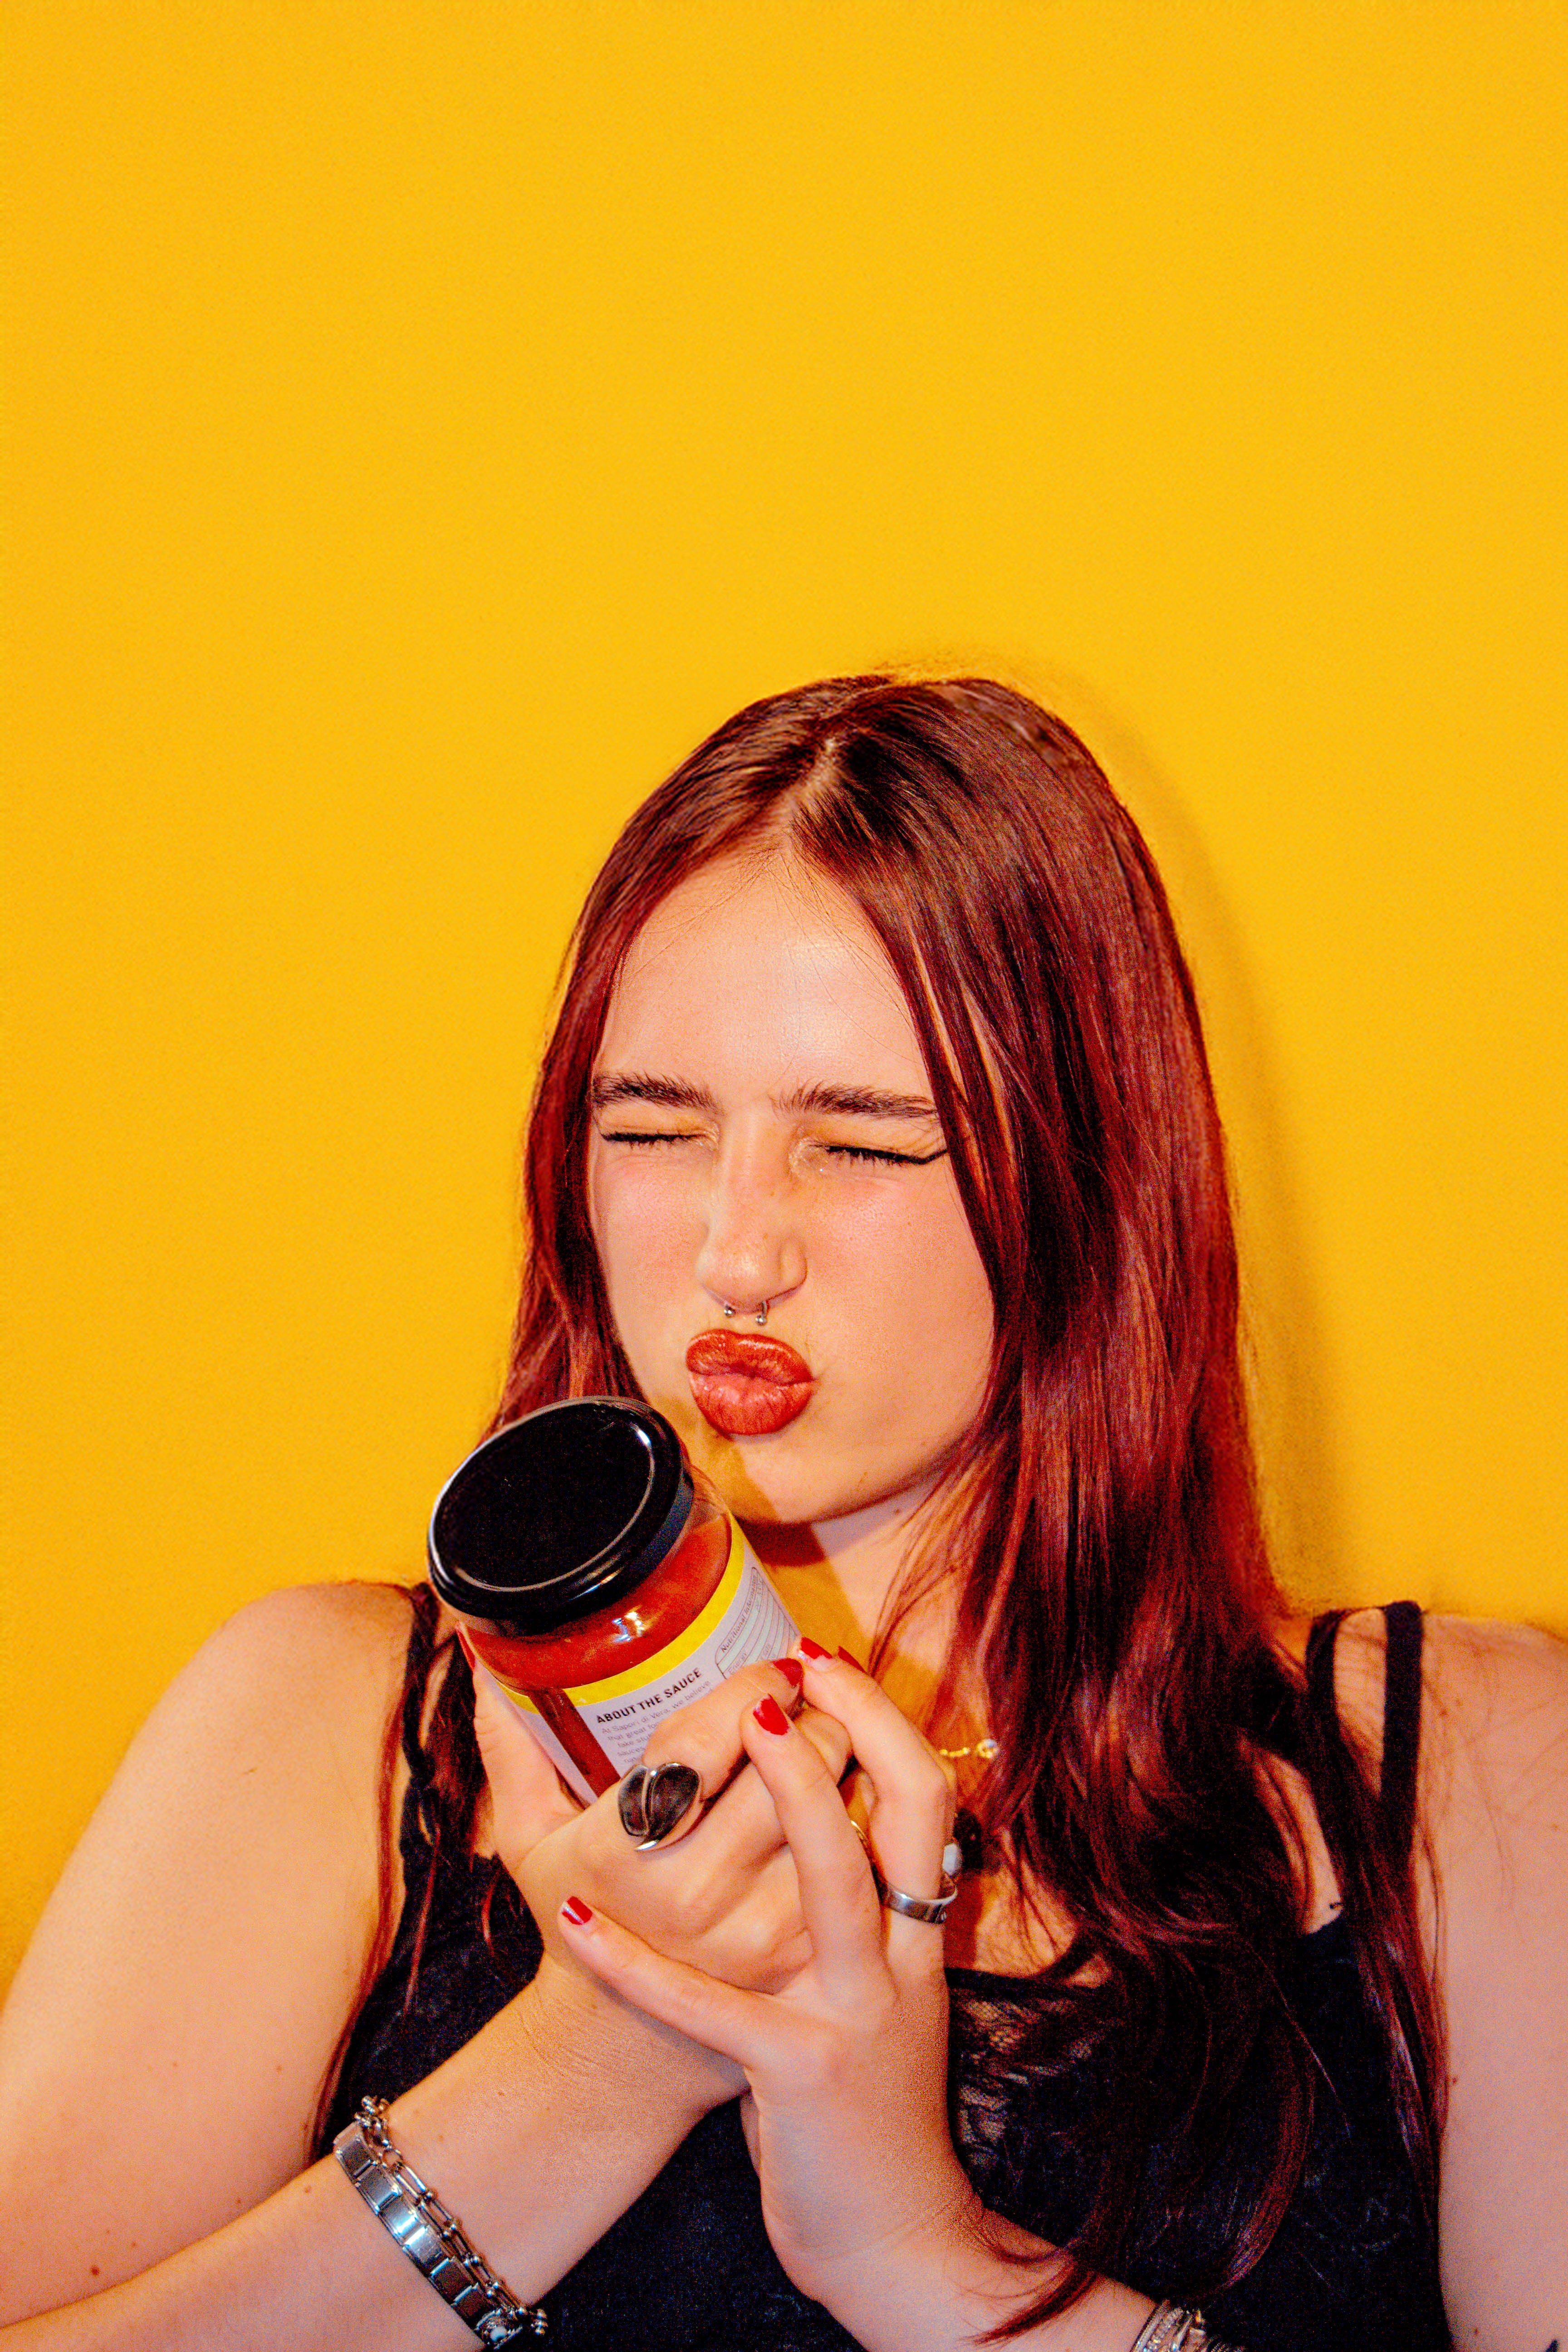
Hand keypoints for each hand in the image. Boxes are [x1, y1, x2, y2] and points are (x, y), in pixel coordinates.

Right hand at [470, 1644, 849, 1996]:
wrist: (620, 2057)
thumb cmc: (575, 1926)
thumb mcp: (529, 1842)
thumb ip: (511, 1746)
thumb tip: (480, 1655)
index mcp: (629, 1850)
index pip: (712, 1737)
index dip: (754, 1688)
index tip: (773, 1670)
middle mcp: (700, 1892)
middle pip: (798, 1763)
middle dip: (814, 1716)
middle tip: (809, 1705)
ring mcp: (762, 1932)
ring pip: (845, 1808)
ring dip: (849, 1765)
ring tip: (831, 1746)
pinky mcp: (807, 1959)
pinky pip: (864, 1864)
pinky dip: (864, 1823)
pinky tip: (848, 1806)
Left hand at [554, 1651, 980, 2317]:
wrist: (892, 2234)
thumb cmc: (860, 2099)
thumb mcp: (870, 1995)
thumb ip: (848, 1913)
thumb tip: (801, 1816)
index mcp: (912, 1933)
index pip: (925, 1802)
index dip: (887, 1725)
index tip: (829, 1665)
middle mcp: (897, 1956)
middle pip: (909, 1811)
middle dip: (858, 1728)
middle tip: (795, 1664)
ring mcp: (853, 2010)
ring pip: (836, 1878)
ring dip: (796, 1794)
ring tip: (745, 1722)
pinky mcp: (798, 2068)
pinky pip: (706, 2005)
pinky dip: (635, 1966)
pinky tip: (577, 1922)